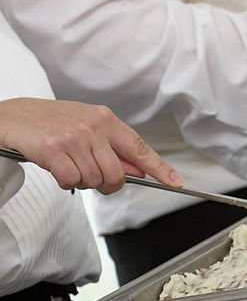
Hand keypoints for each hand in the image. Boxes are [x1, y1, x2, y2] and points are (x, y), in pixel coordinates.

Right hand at [0, 98, 183, 194]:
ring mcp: (74, 137)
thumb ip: (113, 149)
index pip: (139, 148)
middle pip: (117, 176)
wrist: (14, 116)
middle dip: (105, 184)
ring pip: (94, 181)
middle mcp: (93, 126)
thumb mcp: (87, 128)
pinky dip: (64, 182)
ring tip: (67, 163)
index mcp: (106, 119)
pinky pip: (71, 181)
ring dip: (80, 181)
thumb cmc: (52, 124)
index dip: (160, 168)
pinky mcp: (54, 149)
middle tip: (88, 174)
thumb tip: (140, 170)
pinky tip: (56, 167)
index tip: (177, 182)